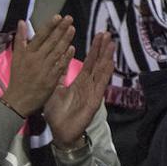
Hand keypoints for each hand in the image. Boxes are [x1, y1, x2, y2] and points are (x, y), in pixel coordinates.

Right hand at [2, 18, 75, 117]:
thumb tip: (22, 22)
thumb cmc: (18, 78)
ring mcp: (44, 69)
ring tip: (72, 29)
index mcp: (26, 53)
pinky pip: (60, 65)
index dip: (49, 26)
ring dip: (65, 39)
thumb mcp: (16, 57)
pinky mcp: (51, 78)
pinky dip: (66, 56)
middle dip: (60, 29)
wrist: (18, 100)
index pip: (40, 36)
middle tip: (69, 18)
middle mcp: (35, 59)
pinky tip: (72, 48)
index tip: (58, 16)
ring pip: (56, 51)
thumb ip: (21, 39)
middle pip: (50, 42)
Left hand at [44, 32, 115, 147]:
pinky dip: (105, 73)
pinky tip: (109, 63)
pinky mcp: (95, 99)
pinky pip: (100, 84)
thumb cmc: (58, 113)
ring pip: (101, 71)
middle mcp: (89, 84)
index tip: (99, 36)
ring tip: (111, 43)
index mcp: (80, 81)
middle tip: (107, 33)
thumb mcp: (55, 90)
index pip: (89, 61)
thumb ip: (59, 76)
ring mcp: (93, 91)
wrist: (60, 132)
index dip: (94, 49)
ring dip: (106, 57)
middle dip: (102, 48)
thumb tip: (60, 60)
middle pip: (97, 63)